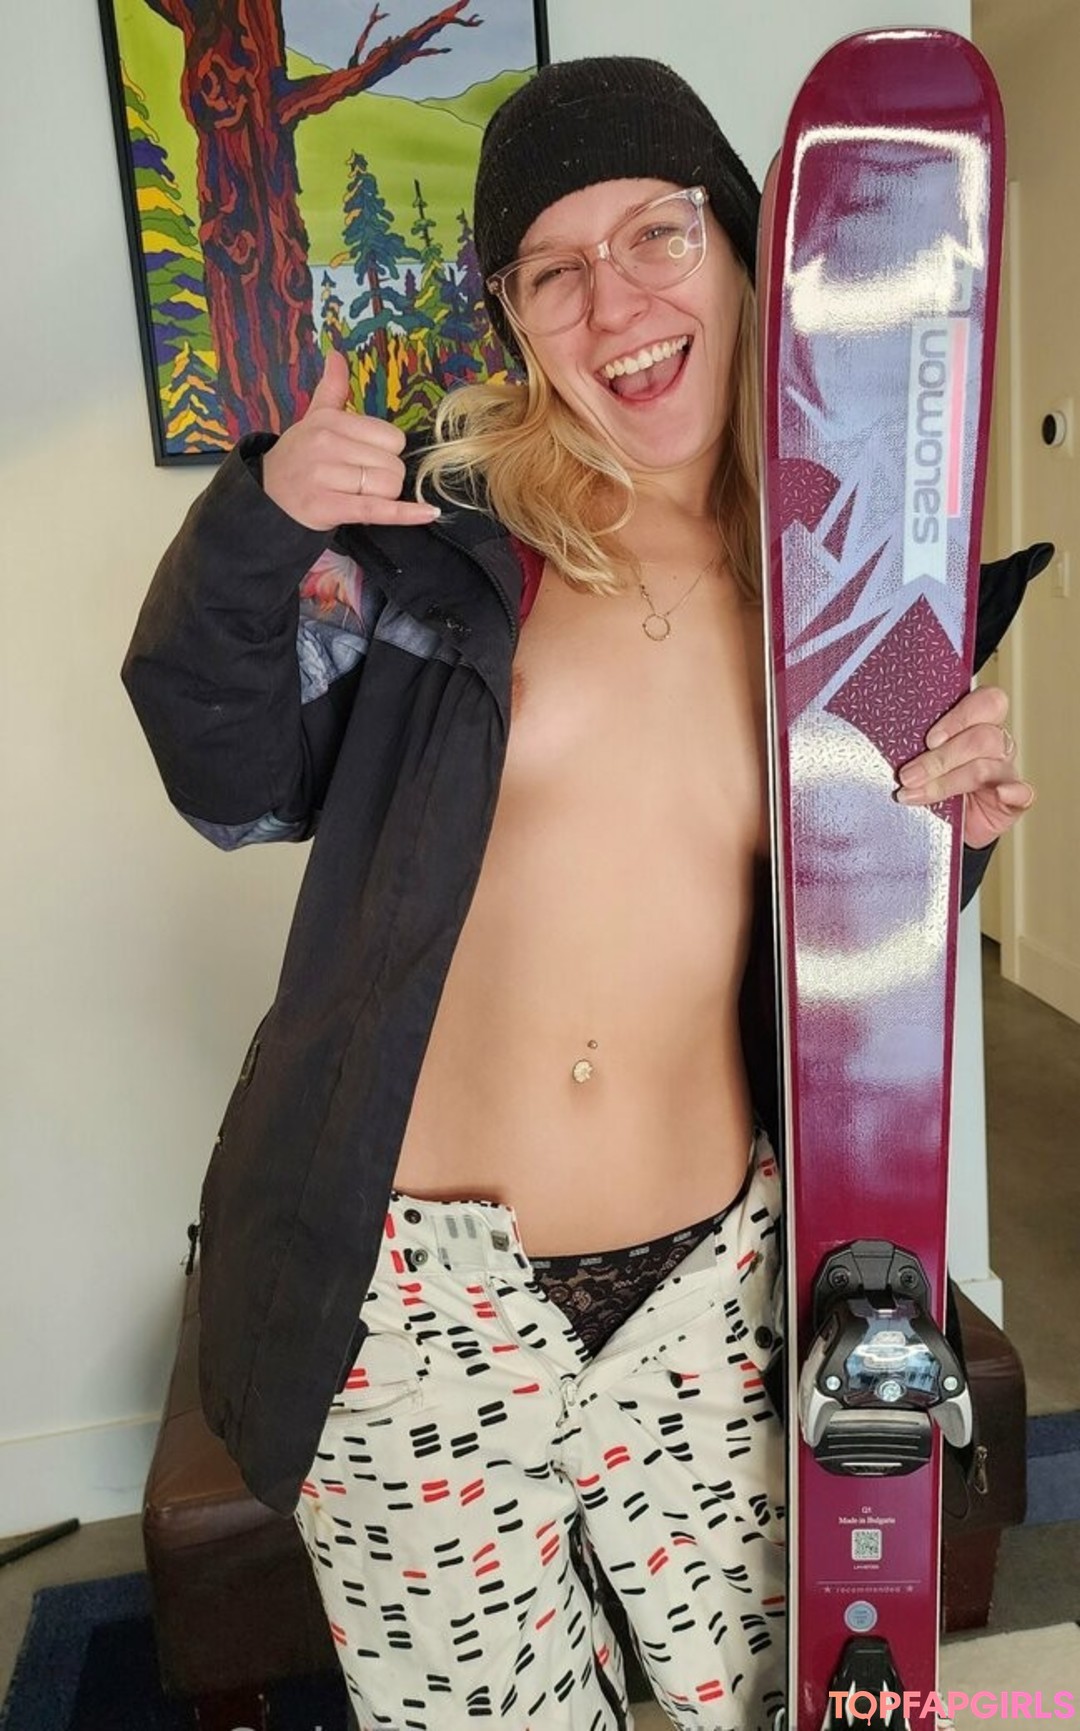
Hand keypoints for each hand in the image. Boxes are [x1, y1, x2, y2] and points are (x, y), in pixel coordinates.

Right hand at [261, 347, 439, 531]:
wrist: (264, 498)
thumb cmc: (297, 459)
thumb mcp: (312, 419)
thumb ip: (332, 389)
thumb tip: (336, 354)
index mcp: (330, 421)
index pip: (392, 438)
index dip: (387, 453)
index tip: (367, 460)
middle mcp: (327, 445)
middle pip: (393, 464)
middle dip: (387, 478)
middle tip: (361, 483)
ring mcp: (325, 477)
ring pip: (388, 487)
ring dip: (384, 498)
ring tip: (360, 496)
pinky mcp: (327, 507)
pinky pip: (377, 510)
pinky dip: (406, 514)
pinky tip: (428, 513)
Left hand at [896, 685, 1034, 848]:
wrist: (940, 824)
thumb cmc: (927, 781)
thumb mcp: (917, 757)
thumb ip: (912, 742)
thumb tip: (878, 736)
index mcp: (976, 723)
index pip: (986, 702)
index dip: (960, 717)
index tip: (929, 740)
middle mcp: (995, 744)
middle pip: (983, 737)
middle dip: (940, 758)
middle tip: (908, 775)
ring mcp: (1005, 772)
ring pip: (985, 766)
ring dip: (946, 782)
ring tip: (914, 794)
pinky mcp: (1012, 802)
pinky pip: (1022, 793)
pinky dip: (1013, 792)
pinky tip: (1000, 795)